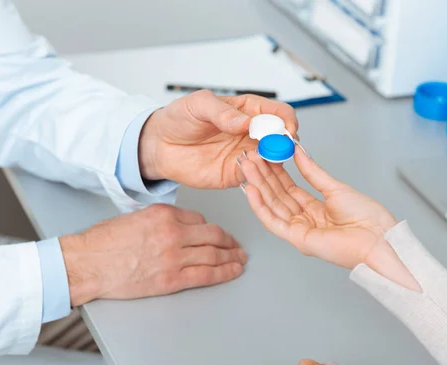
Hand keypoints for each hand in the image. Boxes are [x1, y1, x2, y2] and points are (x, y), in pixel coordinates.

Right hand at [59, 204, 246, 306]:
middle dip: (229, 241)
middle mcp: (173, 233)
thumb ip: (160, 221)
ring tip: (240, 259)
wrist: (88, 263)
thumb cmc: (102, 242)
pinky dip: (224, 273)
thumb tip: (177, 227)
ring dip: (232, 257)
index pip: (199, 219)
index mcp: (164, 215)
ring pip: (214, 254)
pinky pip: (206, 275)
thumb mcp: (135, 217)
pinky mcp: (171, 279)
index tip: (217, 234)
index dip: (211, 228)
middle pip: (213, 235)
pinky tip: (233, 271)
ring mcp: (174, 256)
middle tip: (237, 246)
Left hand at [139, 90, 297, 188]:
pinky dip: (259, 176)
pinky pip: (256, 176)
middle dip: (285, 143)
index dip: (287, 120)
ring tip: (260, 159)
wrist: (159, 145)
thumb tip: (246, 121)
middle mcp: (251, 133)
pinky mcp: (236, 173)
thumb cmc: (179, 119)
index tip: (286, 129)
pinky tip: (250, 170)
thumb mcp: (198, 105)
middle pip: (282, 138)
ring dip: (274, 161)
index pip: (279, 113)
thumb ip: (222, 112)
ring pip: (274, 159)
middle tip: (276, 147)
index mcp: (247, 110)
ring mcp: (246, 154)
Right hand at [239, 149, 419, 290]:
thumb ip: (312, 171)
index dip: (274, 171)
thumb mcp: (335, 187)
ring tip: (246, 166)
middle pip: (277, 195)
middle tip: (248, 156)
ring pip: (272, 206)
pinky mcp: (298, 239)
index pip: (288, 188)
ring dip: (257, 185)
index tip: (263, 154)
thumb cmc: (366, 218)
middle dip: (261, 175)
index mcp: (315, 209)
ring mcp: (299, 231)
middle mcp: (304, 220)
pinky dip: (260, 206)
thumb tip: (298, 152)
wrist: (379, 238)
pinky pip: (273, 222)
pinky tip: (251, 189)